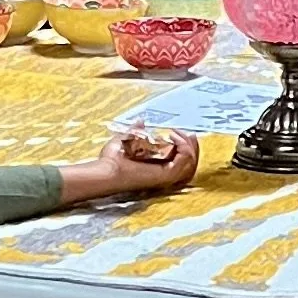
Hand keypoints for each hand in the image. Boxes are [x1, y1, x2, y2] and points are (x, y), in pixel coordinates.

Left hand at [69, 126, 200, 202]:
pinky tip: (172, 136)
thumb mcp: (126, 140)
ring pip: (191, 162)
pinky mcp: (167, 175)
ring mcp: (167, 177)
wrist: (105, 169)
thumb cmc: (111, 160)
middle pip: (192, 163)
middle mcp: (166, 175)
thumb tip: (140, 120)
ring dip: (187, 144)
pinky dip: (183, 146)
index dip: (186, 146)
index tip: (181, 132)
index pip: (183, 162)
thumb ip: (135, 131)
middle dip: (192, 145)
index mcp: (158, 169)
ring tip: (174, 134)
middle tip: (186, 133)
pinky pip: (186, 161)